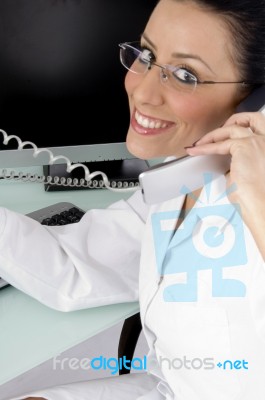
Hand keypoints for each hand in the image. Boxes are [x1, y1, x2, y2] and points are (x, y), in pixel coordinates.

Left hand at [185, 111, 264, 258]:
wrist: (261, 203)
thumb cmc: (256, 197)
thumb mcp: (248, 176)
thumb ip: (241, 165)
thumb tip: (228, 166)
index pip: (258, 128)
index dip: (242, 128)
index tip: (227, 135)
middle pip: (251, 118)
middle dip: (232, 121)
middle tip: (216, 131)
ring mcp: (257, 141)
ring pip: (232, 128)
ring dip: (214, 134)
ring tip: (200, 142)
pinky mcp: (244, 146)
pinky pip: (220, 143)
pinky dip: (205, 147)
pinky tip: (196, 150)